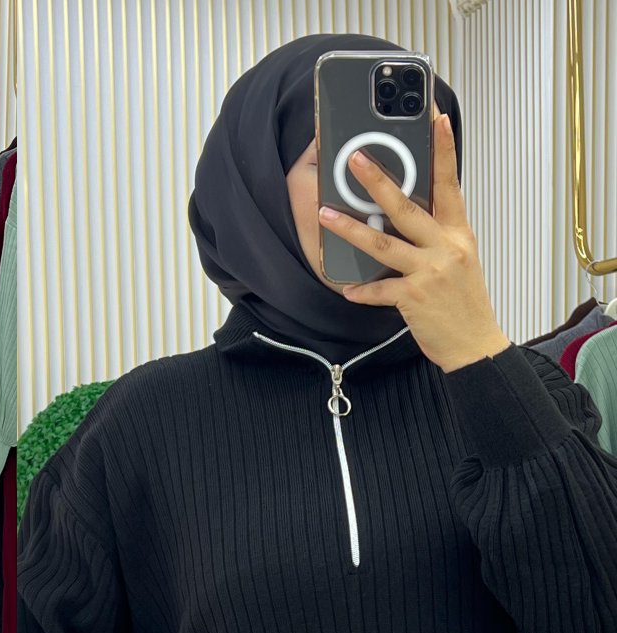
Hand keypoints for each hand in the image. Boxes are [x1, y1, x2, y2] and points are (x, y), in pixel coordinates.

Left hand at [316, 112, 511, 372]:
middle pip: (407, 207)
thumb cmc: (464, 302)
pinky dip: (362, 290)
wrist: (475, 344)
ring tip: (326, 214)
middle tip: (355, 159)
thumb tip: (408, 214)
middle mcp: (445, 248)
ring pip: (384, 244)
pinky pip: (379, 290)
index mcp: (458, 234)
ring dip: (351, 229)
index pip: (451, 184)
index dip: (444, 150)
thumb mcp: (461, 259)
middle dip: (378, 181)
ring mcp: (429, 272)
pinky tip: (346, 288)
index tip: (436, 119)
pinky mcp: (413, 298)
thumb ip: (438, 235)